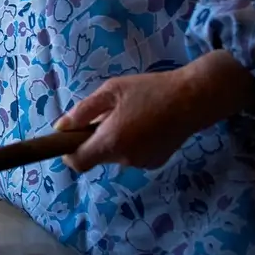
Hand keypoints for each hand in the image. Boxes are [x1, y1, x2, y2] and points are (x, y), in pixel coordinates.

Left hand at [53, 50, 254, 172]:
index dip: (69, 153)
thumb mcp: (111, 91)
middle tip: (106, 115)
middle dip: (94, 140)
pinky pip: (132, 155)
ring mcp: (143, 163)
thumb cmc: (150, 90)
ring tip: (129, 115)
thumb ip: (83, 111)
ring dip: (113, 140)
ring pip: (114, 155)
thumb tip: (61, 127)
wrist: (193, 99)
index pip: (78, 163)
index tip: (70, 137)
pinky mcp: (156, 162)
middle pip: (96, 157)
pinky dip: (130, 144)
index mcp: (111, 141)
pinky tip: (143, 124)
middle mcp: (125, 159)